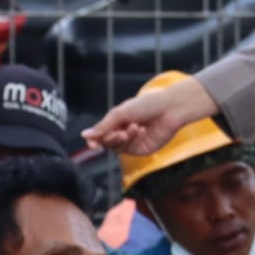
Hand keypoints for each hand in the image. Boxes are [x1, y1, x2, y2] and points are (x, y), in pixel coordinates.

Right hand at [82, 75, 218, 154]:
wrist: (170, 108)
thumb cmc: (147, 105)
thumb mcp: (121, 113)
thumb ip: (103, 126)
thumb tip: (84, 135)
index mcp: (116, 121)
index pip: (99, 134)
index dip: (94, 140)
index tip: (92, 144)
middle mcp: (122, 131)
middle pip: (107, 143)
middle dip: (111, 139)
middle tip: (118, 133)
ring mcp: (132, 142)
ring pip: (118, 148)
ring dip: (123, 139)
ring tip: (134, 127)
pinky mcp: (142, 149)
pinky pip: (131, 149)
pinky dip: (134, 140)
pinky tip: (142, 130)